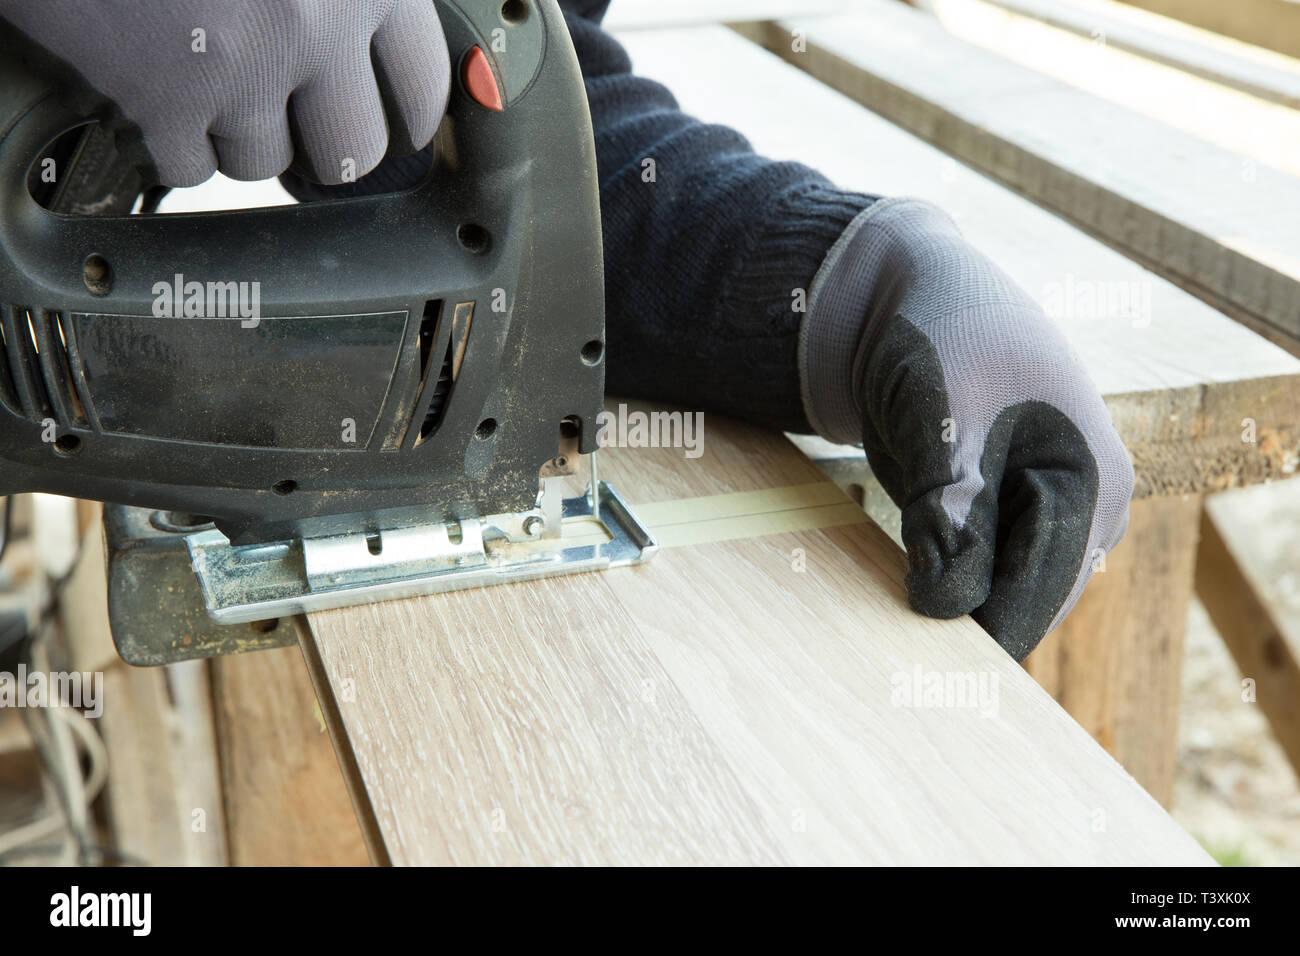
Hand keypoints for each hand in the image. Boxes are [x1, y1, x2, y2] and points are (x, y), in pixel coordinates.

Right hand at [0, 0, 449, 186]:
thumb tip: (361, 48)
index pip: (424, 82)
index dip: (411, 114)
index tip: (401, 129)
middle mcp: (314, 24)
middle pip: (352, 148)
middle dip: (324, 143)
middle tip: (298, 124)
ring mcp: (240, 70)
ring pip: (266, 163)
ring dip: (238, 136)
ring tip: (207, 81)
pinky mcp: (163, 102)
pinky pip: (188, 168)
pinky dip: (170, 142)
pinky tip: (157, 95)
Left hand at [803, 198, 1133, 658]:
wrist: (903, 292)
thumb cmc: (939, 335)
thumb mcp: (945, 419)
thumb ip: (951, 511)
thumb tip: (947, 605)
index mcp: (1092, 481)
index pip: (1044, 588)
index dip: (986, 630)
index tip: (928, 672)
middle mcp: (1080, 506)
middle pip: (1027, 598)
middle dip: (967, 623)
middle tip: (896, 664)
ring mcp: (1037, 510)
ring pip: (994, 588)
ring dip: (947, 604)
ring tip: (887, 634)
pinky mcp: (992, 509)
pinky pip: (968, 566)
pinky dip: (934, 578)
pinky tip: (893, 589)